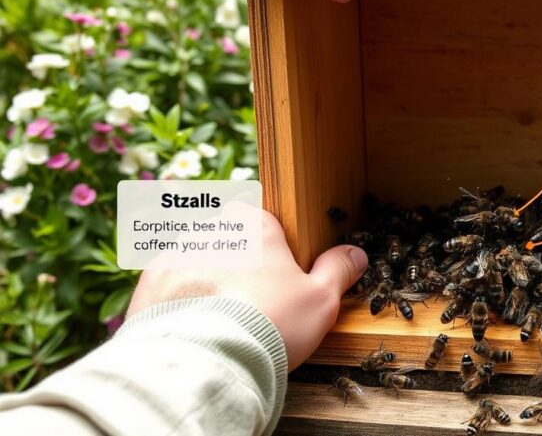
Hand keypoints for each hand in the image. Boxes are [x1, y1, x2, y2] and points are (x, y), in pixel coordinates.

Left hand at [128, 211, 367, 369]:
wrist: (205, 359)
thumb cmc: (269, 322)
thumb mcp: (320, 300)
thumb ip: (337, 271)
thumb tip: (355, 255)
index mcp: (254, 224)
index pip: (266, 221)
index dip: (275, 249)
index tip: (280, 277)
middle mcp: (211, 228)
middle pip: (230, 241)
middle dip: (239, 265)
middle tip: (254, 304)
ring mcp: (174, 254)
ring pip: (198, 262)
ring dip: (208, 282)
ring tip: (222, 321)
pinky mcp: (148, 283)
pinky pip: (169, 287)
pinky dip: (181, 303)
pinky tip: (197, 327)